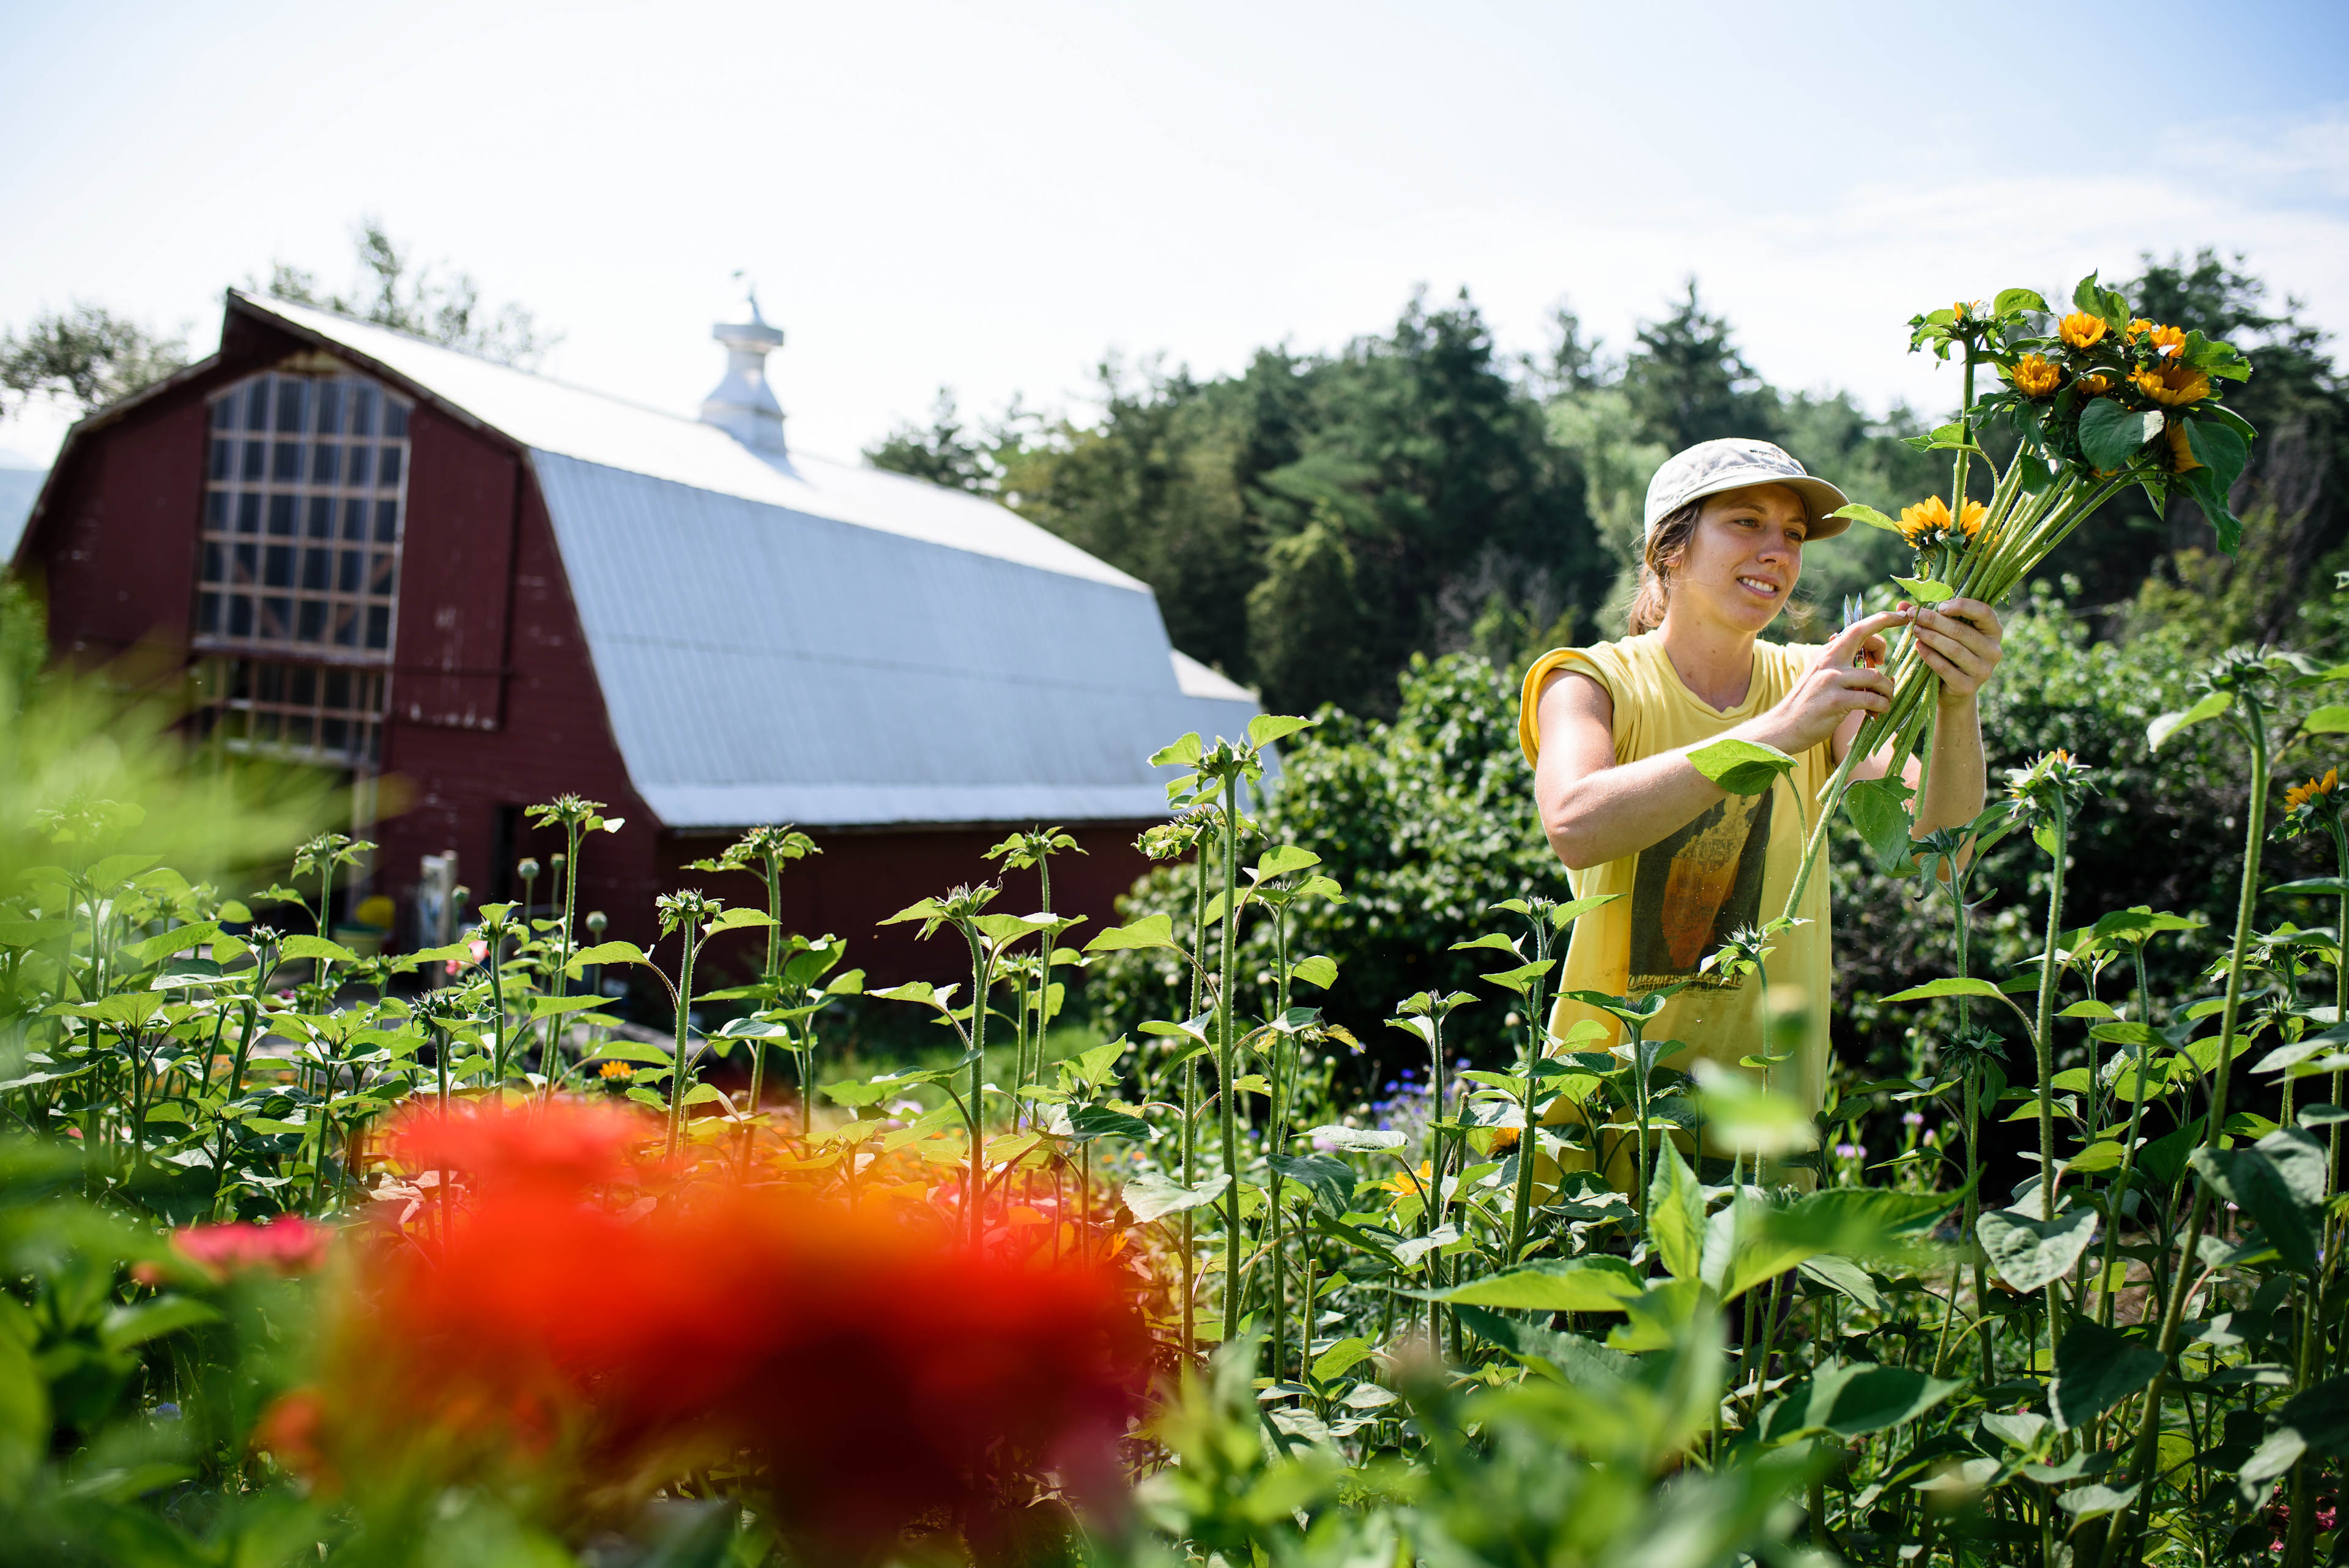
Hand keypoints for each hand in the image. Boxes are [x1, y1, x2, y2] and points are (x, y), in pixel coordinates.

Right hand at [1756, 608, 1905, 754]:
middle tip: (1897, 653)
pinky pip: (1872, 699)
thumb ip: (1846, 666)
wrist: (1785, 726)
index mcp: (1827, 652)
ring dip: (1888, 689)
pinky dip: (1882, 705)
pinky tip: (1879, 711)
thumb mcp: (1822, 676)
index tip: (1901, 616)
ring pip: (1876, 676)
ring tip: (1886, 699)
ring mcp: (1832, 680)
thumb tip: (1878, 665)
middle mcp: (1829, 660)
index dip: (1882, 619)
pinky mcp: (1837, 701)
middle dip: (1887, 635)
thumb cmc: (1809, 703)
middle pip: (1863, 635)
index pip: (1856, 627)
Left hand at [1908, 597, 2002, 705]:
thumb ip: (1928, 617)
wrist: (1952, 691)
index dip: (1962, 606)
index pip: (1984, 612)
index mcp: (1993, 631)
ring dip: (1931, 637)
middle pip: (1962, 631)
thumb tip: (1902, 603)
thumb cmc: (1950, 654)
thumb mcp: (1945, 633)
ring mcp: (1983, 670)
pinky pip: (1945, 668)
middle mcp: (1993, 650)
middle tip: (1913, 615)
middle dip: (1935, 621)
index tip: (1940, 606)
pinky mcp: (1968, 686)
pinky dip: (1930, 656)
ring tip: (1914, 629)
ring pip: (1954, 649)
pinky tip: (1918, 647)